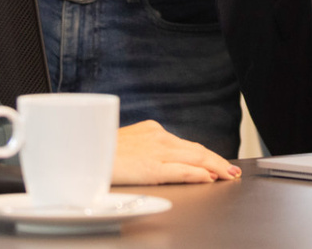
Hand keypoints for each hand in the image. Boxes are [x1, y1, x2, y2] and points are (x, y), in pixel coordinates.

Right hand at [110, 120, 240, 184]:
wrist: (79, 152)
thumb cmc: (97, 153)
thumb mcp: (124, 145)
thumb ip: (143, 151)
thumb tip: (157, 161)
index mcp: (152, 131)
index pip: (186, 145)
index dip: (205, 155)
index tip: (218, 163)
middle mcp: (158, 138)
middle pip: (196, 151)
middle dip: (217, 161)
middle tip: (232, 171)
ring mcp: (156, 152)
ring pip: (195, 159)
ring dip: (215, 167)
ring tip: (229, 175)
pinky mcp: (151, 167)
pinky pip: (181, 170)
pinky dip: (198, 174)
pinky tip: (210, 178)